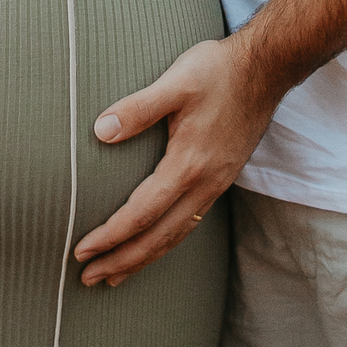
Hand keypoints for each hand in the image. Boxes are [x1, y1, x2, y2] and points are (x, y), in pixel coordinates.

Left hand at [73, 35, 274, 287]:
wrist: (265, 68)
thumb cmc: (218, 71)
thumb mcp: (176, 81)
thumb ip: (139, 107)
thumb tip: (100, 130)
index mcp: (189, 164)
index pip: (142, 214)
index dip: (110, 235)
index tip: (81, 250)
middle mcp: (205, 183)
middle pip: (159, 237)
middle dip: (122, 260)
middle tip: (88, 278)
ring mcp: (216, 184)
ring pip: (176, 235)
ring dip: (144, 257)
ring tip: (115, 275)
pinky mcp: (221, 177)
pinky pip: (190, 222)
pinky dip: (166, 241)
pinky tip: (155, 242)